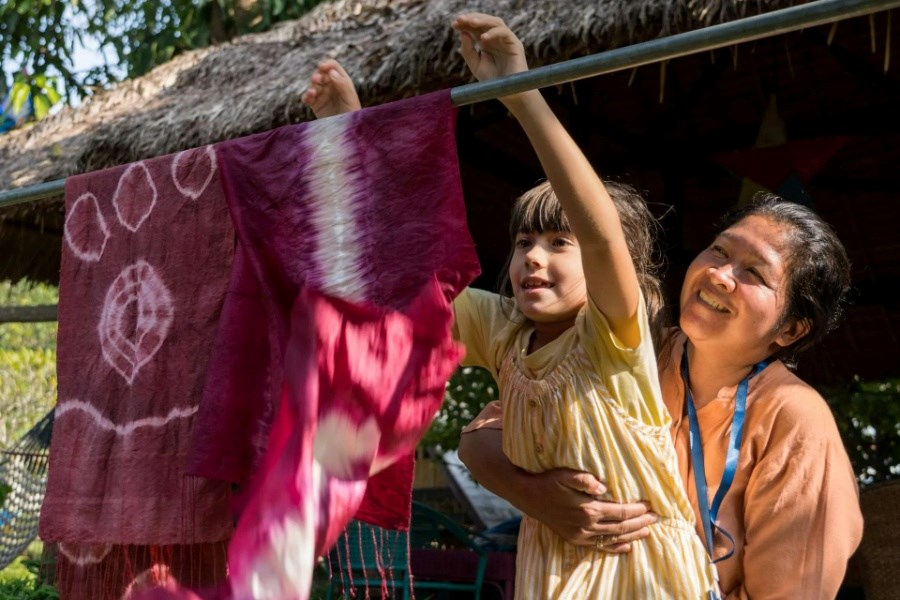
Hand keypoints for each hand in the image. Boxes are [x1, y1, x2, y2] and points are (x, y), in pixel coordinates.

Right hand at [301, 59, 360, 118]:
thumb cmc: (353, 114)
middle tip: (317, 80)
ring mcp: (322, 94)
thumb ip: (342, 84)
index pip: (333, 67)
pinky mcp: (315, 105)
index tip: (322, 66)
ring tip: (313, 91)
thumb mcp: (350, 98)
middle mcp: (331, 86)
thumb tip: (331, 72)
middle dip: (317, 75)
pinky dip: (306, 96)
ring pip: (313, 85)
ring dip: (312, 85)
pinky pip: (308, 98)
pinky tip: (309, 97)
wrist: (347, 131)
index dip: (327, 64)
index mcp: (341, 81)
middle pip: (321, 74)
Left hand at [451, 13, 534, 106]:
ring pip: (495, 22)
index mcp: (486, 42)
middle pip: (484, 21)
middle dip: (471, 18)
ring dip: (482, 20)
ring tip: (471, 23)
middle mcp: (496, 38)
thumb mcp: (476, 66)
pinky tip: (483, 38)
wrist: (509, 94)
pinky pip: (505, 33)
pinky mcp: (515, 45)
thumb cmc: (493, 81)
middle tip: (459, 20)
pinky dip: (494, 32)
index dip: (465, 23)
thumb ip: (468, 51)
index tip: (453, 24)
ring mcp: (506, 40)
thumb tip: (462, 34)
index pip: (475, 27)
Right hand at [523, 468, 656, 552]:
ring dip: (632, 535)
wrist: (528, 496)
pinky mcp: (575, 539)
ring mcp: (581, 535)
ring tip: (647, 531)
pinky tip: (627, 548)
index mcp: (588, 508)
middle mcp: (586, 525)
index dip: (637, 509)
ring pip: (613, 538)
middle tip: (655, 518)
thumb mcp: (564, 474)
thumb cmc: (548, 482)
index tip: (649, 505)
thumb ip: (584, 479)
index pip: (620, 511)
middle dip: (640, 522)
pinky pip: (599, 547)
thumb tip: (602, 486)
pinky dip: (615, 548)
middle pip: (621, 526)